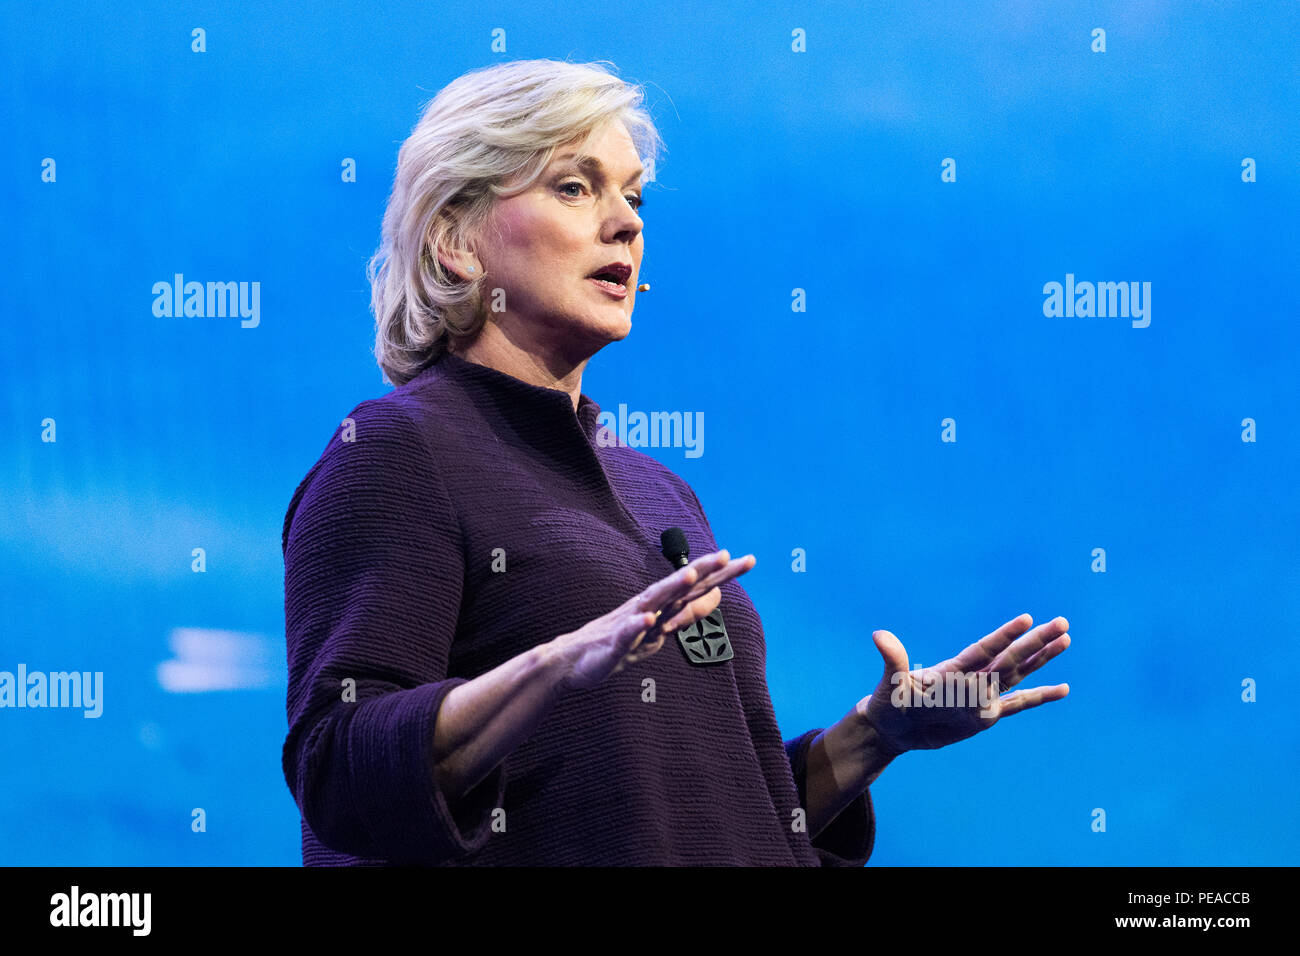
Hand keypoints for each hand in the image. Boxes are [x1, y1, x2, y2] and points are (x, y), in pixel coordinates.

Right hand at [549, 549, 756, 691]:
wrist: (573, 659)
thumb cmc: (621, 641)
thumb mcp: (662, 630)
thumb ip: (688, 613)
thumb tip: (717, 596)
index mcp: (661, 605)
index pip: (697, 587)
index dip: (722, 575)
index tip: (748, 560)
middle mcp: (648, 607)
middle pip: (680, 586)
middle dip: (703, 571)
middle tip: (728, 555)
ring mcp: (630, 624)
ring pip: (653, 603)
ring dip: (670, 589)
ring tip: (690, 575)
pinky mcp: (613, 645)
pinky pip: (626, 635)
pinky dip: (636, 627)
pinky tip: (647, 620)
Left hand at [856, 613, 1070, 754]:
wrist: (893, 727)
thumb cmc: (890, 702)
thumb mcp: (891, 682)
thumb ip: (893, 659)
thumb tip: (879, 635)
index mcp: (954, 670)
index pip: (984, 650)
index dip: (1004, 636)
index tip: (1026, 619)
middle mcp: (973, 679)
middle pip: (1010, 658)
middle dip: (1036, 642)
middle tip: (1063, 622)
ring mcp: (982, 696)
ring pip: (1019, 674)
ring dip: (1042, 659)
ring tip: (1065, 640)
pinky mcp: (986, 716)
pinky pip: (1018, 705)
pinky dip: (1040, 697)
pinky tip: (1063, 688)